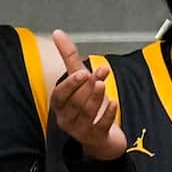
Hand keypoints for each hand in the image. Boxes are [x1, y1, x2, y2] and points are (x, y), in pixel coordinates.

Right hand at [50, 30, 126, 160]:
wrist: (102, 136)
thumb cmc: (87, 105)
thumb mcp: (80, 80)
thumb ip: (69, 57)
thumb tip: (57, 33)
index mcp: (60, 105)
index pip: (59, 96)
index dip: (70, 85)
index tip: (82, 72)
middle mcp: (67, 119)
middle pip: (74, 104)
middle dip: (87, 88)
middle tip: (100, 74)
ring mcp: (80, 130)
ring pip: (86, 114)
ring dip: (96, 98)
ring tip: (103, 84)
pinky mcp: (96, 138)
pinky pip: (100, 126)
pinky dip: (107, 114)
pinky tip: (114, 103)